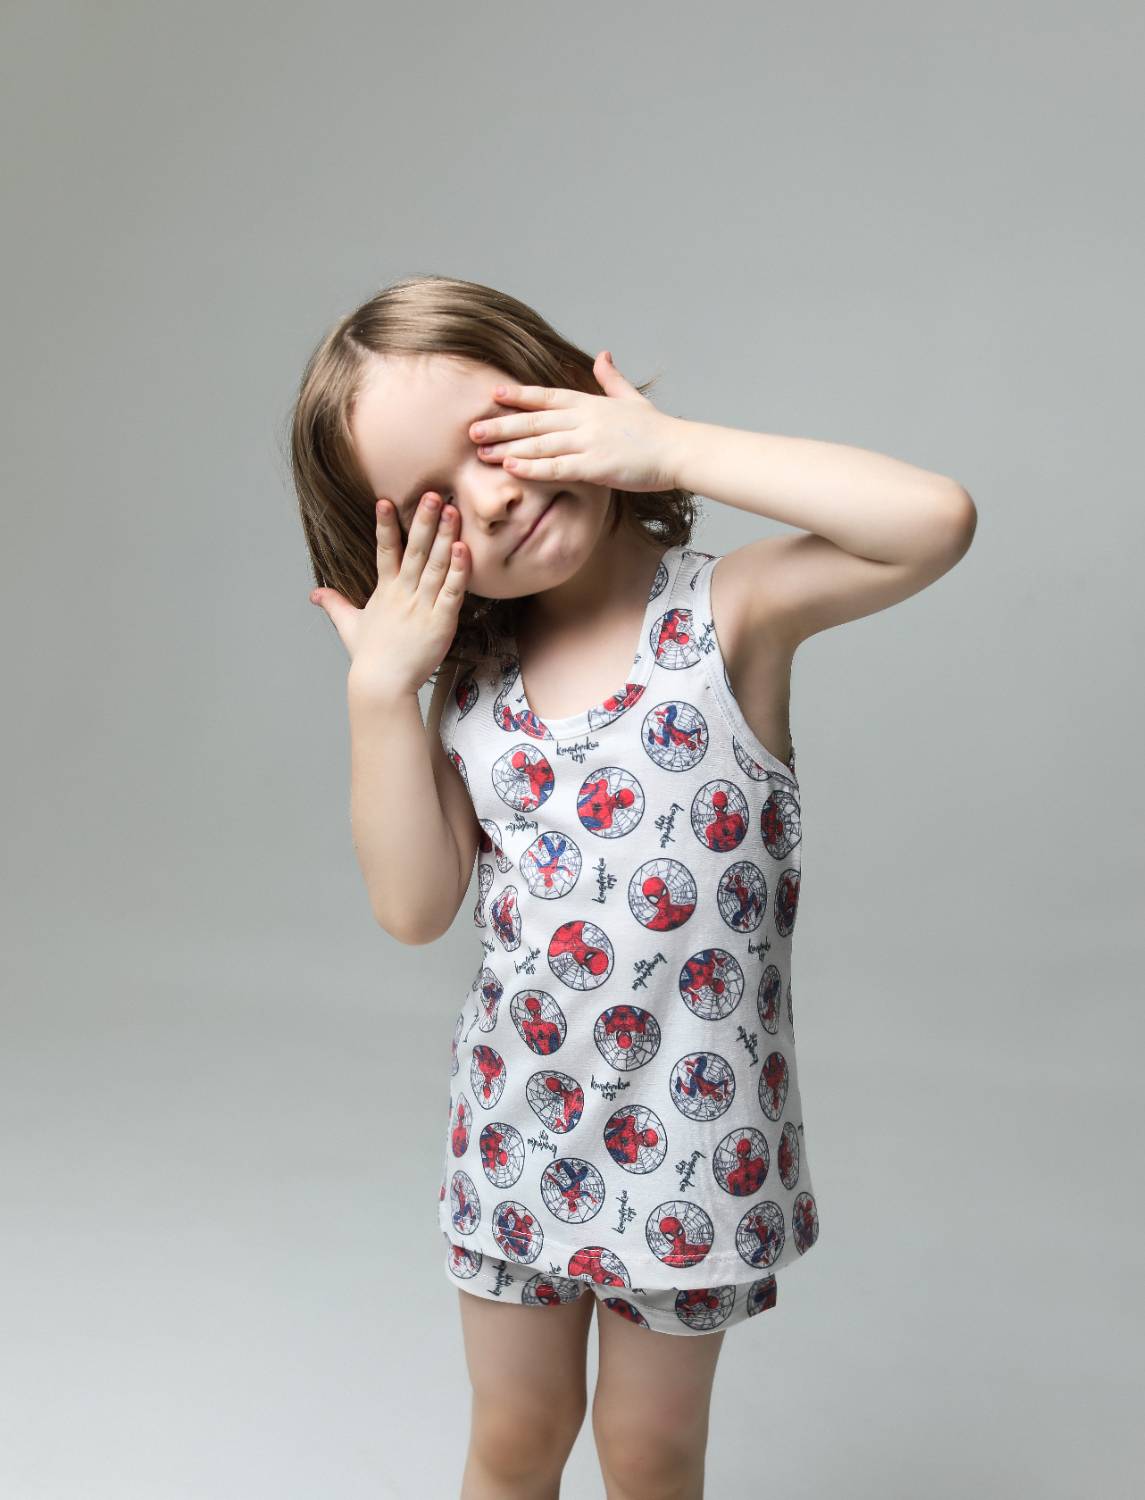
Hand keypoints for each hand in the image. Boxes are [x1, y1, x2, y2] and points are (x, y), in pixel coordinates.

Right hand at [309, 490, 468, 697]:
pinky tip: (464, 550)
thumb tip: (314, 594)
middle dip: (424, 521)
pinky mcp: (441, 622)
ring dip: (445, 536)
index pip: (385, 551)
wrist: (382, 684)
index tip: (385, 500)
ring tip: (453, 511)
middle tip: (434, 495)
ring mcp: (423, 606)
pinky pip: (452, 591)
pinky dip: (459, 571)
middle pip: (416, 550)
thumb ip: (335, 604)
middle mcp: (404, 593)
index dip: (385, 525)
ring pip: (436, 565)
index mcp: (385, 591)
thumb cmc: (369, 656)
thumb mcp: (349, 625)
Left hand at [468, 351, 682, 493]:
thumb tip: (603, 355)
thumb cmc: (656, 430)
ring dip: (507, 448)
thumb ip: (611, 378)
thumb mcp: (631, 398)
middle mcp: (584, 419)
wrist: (679, 450)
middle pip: (533, 421)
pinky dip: (531, 467)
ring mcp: (588, 441)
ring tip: (481, 452)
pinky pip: (556, 467)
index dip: (518, 396)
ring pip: (539, 444)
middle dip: (500, 425)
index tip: (493, 396)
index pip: (545, 396)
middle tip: (472, 430)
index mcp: (589, 402)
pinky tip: (510, 468)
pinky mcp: (595, 466)